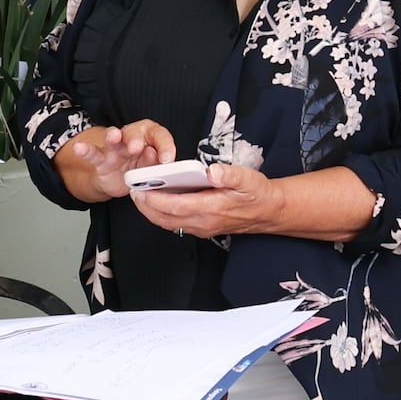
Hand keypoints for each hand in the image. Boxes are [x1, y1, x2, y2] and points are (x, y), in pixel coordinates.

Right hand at [53, 119, 174, 204]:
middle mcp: (132, 139)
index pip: (159, 136)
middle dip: (136, 138)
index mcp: (150, 139)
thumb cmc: (140, 171)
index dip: (164, 146)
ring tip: (114, 137)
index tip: (167, 160)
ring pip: (114, 138)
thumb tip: (161, 162)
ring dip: (114, 136)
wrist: (120, 182)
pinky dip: (86, 150)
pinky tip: (80, 148)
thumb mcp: (152, 170)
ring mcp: (115, 148)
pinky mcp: (101, 159)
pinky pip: (93, 153)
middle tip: (137, 148)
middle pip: (135, 132)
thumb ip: (156, 165)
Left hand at [128, 160, 286, 241]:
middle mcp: (204, 222)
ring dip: (151, 213)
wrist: (268, 212)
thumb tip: (212, 171)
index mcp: (212, 208)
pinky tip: (157, 202)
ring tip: (139, 196)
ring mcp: (202, 227)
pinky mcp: (202, 228)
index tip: (140, 191)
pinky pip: (176, 224)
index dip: (155, 200)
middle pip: (166, 219)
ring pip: (169, 224)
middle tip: (132, 191)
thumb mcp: (248, 178)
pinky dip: (162, 215)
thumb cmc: (256, 193)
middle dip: (146, 207)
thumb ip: (229, 174)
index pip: (176, 206)